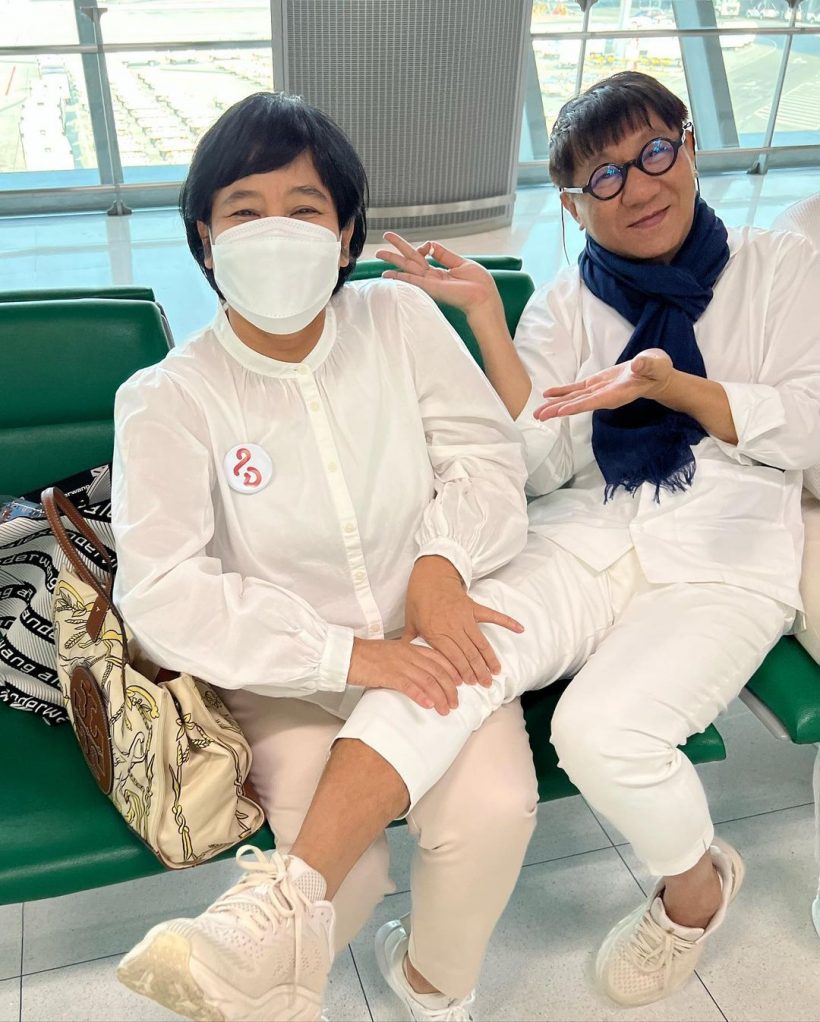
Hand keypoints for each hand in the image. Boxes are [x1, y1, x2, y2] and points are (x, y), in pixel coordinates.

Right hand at [347, 636, 460, 714]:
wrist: (347, 655)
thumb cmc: (367, 655)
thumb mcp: (392, 653)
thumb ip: (407, 660)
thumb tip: (418, 674)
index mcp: (410, 648)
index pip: (439, 658)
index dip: (452, 671)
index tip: (460, 684)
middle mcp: (409, 654)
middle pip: (438, 671)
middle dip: (450, 689)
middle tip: (455, 703)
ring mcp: (400, 664)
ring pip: (428, 680)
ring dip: (440, 697)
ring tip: (445, 709)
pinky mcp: (389, 675)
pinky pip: (410, 686)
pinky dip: (422, 696)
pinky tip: (429, 705)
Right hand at [375, 232, 502, 318]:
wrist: (483, 298)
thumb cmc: (478, 284)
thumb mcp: (461, 263)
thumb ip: (444, 255)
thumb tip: (430, 244)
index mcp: (441, 271)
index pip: (424, 256)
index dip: (423, 246)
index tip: (426, 245)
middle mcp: (432, 277)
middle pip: (411, 259)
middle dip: (398, 248)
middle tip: (385, 236)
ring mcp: (430, 282)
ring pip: (407, 267)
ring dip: (393, 259)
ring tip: (379, 252)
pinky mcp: (430, 287)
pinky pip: (411, 280)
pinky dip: (398, 277)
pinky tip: (386, 274)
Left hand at [403, 556, 523, 685]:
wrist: (430, 575)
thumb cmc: (418, 598)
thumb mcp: (410, 621)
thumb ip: (410, 641)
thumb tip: (405, 657)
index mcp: (437, 632)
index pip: (453, 657)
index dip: (462, 671)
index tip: (469, 683)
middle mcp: (453, 626)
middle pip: (469, 653)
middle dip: (478, 671)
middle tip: (486, 684)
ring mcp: (466, 617)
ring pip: (481, 642)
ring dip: (489, 658)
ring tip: (496, 672)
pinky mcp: (474, 607)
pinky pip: (493, 616)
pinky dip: (507, 622)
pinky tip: (519, 629)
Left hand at [533, 349, 674, 420]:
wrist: (653, 375)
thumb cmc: (657, 370)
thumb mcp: (656, 365)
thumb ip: (648, 365)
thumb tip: (638, 364)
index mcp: (617, 394)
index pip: (594, 402)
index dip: (578, 406)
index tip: (562, 412)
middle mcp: (604, 397)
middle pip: (578, 405)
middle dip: (558, 410)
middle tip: (539, 416)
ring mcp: (597, 392)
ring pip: (573, 400)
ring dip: (555, 405)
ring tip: (537, 412)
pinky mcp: (594, 385)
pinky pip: (575, 390)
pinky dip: (561, 392)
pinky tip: (547, 395)